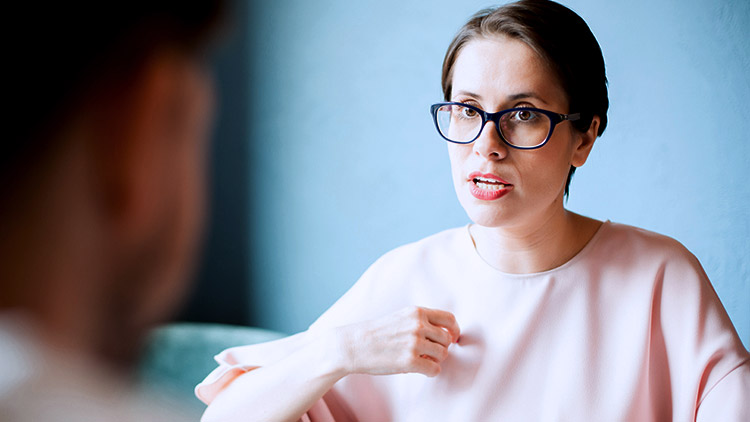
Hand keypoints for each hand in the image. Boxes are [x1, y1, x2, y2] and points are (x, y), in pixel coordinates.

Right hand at [335, 306, 459, 377]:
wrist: (355, 345)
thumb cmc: (377, 333)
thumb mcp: (401, 317)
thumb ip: (422, 321)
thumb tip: (447, 334)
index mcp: (417, 312)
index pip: (449, 319)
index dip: (454, 330)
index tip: (452, 338)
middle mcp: (418, 325)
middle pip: (447, 339)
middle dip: (441, 348)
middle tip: (429, 353)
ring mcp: (414, 343)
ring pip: (443, 355)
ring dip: (434, 360)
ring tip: (421, 360)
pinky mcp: (410, 361)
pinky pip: (434, 369)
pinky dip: (430, 372)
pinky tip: (420, 370)